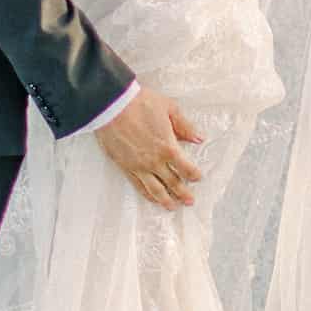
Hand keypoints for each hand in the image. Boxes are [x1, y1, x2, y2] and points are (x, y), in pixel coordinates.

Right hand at [95, 87, 203, 208]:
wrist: (111, 106)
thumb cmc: (139, 103)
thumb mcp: (169, 109)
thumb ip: (184, 126)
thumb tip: (198, 138)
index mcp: (168, 147)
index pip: (186, 168)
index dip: (194, 175)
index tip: (198, 178)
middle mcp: (155, 161)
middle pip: (173, 182)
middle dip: (183, 193)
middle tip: (189, 201)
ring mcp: (139, 166)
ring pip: (155, 189)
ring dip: (166, 200)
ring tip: (172, 207)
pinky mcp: (125, 167)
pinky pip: (138, 185)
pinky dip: (147, 195)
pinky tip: (151, 198)